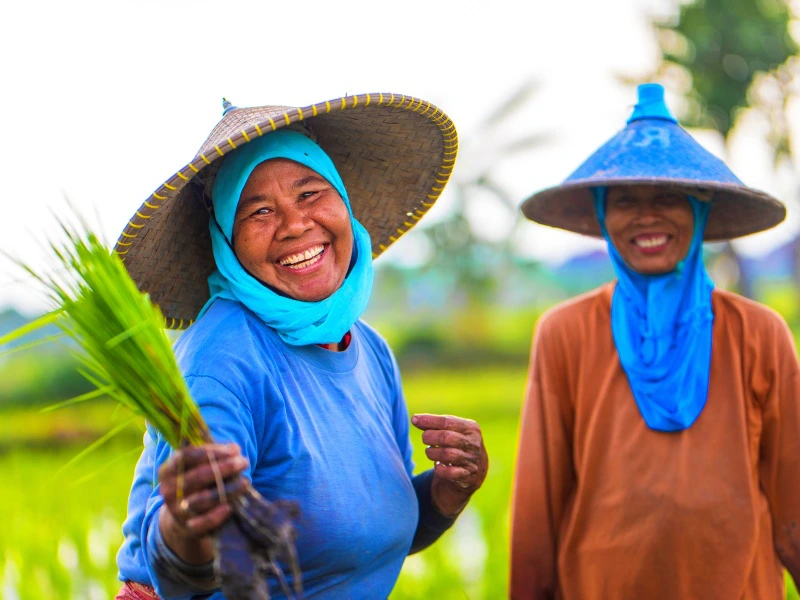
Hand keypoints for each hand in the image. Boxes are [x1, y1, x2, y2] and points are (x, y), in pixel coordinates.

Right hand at [158, 443, 248, 563]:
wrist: (181, 518)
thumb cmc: (195, 484)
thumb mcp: (195, 467)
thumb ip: (212, 456)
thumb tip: (234, 449)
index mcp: (168, 470)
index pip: (186, 456)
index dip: (211, 451)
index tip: (234, 450)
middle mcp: (169, 490)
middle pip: (198, 476)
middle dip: (225, 468)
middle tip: (244, 462)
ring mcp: (177, 510)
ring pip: (204, 499)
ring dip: (228, 489)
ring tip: (245, 482)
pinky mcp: (188, 528)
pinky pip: (203, 523)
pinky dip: (217, 516)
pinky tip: (230, 507)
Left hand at [411, 414, 488, 516]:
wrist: (475, 469)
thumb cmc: (458, 445)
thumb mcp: (452, 431)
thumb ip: (435, 425)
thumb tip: (415, 419)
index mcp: (471, 428)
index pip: (447, 421)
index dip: (429, 421)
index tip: (414, 420)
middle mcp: (473, 443)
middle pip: (446, 437)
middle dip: (430, 437)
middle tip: (424, 438)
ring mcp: (472, 460)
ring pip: (447, 454)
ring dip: (432, 453)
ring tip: (430, 451)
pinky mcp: (467, 476)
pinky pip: (449, 473)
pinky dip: (439, 469)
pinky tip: (437, 465)